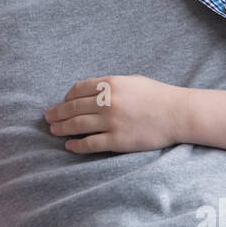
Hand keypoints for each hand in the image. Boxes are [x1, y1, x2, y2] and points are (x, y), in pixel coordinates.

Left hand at [44, 75, 182, 153]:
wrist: (177, 113)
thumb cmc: (157, 95)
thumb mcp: (131, 81)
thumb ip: (110, 85)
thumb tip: (90, 92)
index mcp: (110, 84)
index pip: (78, 90)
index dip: (66, 97)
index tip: (63, 102)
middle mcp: (108, 102)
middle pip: (73, 108)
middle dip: (57, 113)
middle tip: (47, 117)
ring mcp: (112, 122)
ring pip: (77, 126)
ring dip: (62, 128)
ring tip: (53, 131)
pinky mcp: (118, 140)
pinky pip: (90, 144)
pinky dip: (77, 145)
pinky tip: (69, 146)